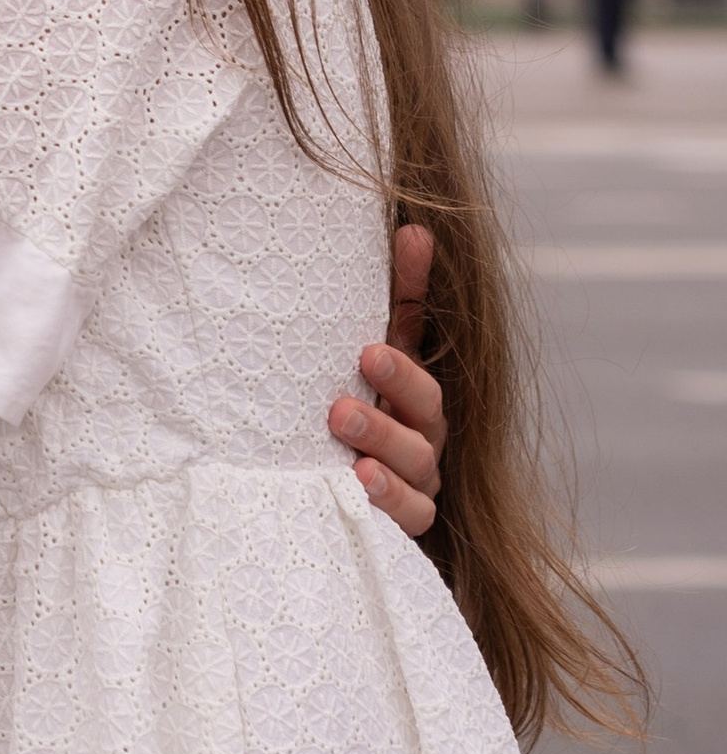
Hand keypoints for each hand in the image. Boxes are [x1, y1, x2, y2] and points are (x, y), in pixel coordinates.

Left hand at [327, 222, 445, 535]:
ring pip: (418, 457)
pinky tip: (359, 478)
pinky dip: (388, 495)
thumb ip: (343, 316)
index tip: (406, 239)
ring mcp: (417, 476)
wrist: (326, 511)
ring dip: (382, 433)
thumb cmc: (330, 426)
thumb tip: (381, 234)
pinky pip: (411, 512)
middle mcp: (420, 428)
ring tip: (340, 416)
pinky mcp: (406, 519)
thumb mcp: (332, 370)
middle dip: (400, 375)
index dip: (416, 282)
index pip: (415, 325)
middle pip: (427, 399)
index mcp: (403, 383)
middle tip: (366, 354)